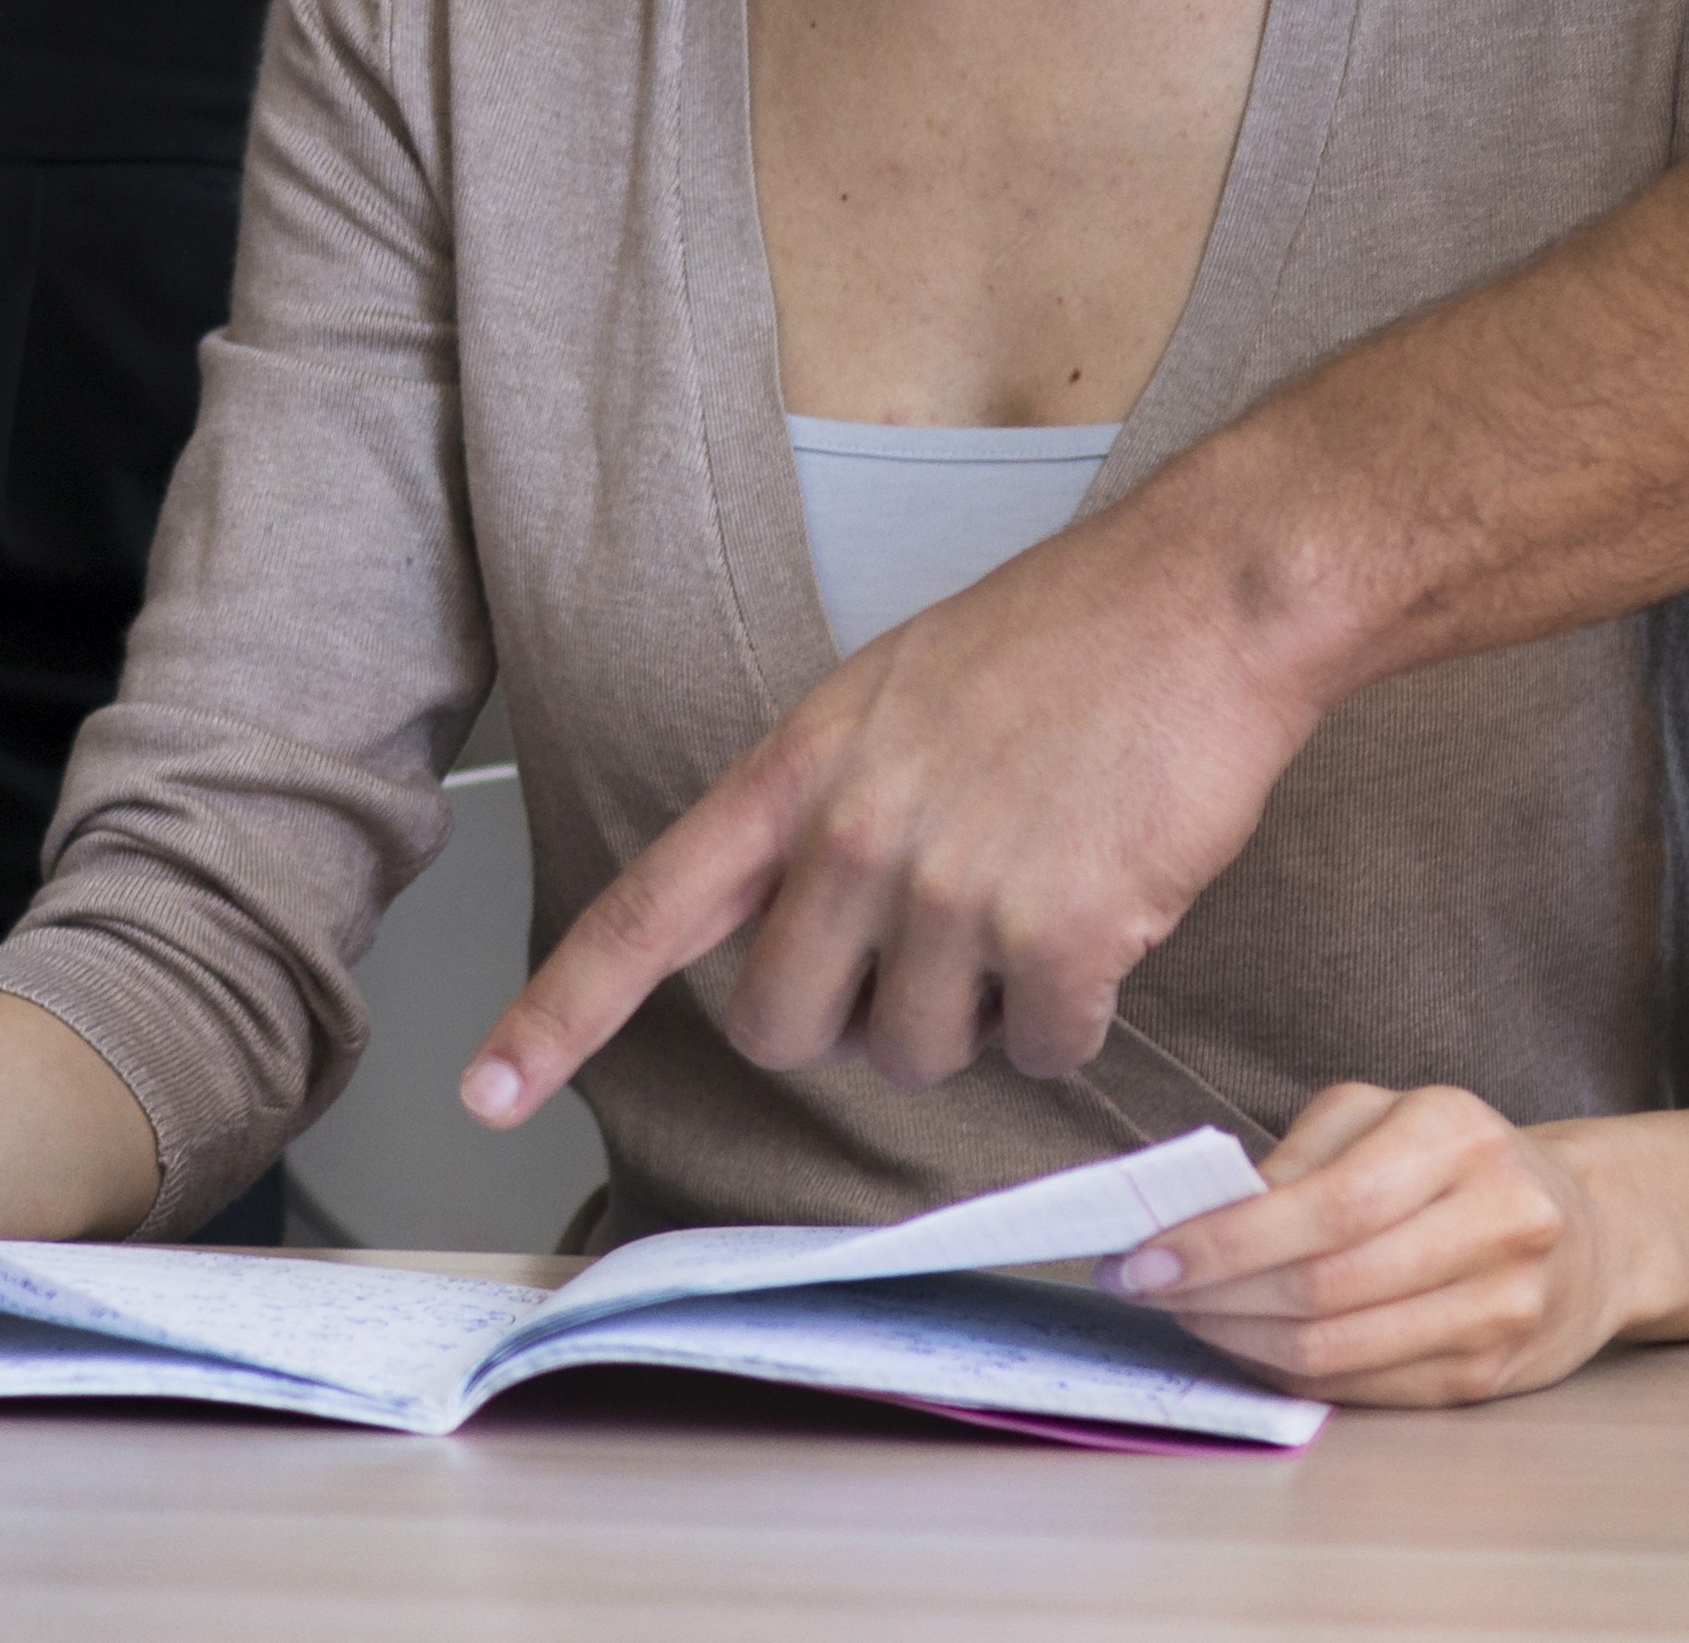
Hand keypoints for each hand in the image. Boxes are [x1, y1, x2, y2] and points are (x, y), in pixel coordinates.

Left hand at [467, 497, 1324, 1115]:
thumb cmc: (1056, 642)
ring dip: (978, 1016)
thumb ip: (815, 816)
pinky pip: (1042, 1052)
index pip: (643, 914)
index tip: (487, 1092)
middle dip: (850, 1022)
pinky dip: (1072, 1017)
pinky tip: (1102, 918)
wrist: (1202, 597)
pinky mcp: (1062, 935)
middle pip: (787, 1032)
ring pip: (920, 1056)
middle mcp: (852, 836)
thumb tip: (777, 931)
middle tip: (924, 950)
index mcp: (793, 772)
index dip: (557, 1017)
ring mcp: (952, 889)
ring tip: (1032, 896)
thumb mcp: (883, 701)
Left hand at [1113, 1079, 1634, 1404]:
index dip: (1224, 1240)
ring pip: (1341, 1350)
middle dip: (1214, 1295)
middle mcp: (1496, 1221)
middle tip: (1144, 1288)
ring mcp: (1503, 1309)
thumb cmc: (1455, 1160)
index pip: (1325, 1206)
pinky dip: (1289, 1374)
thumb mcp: (1381, 1115)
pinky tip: (1246, 1345)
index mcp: (1457, 1135)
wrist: (1589, 1230)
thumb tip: (1201, 1214)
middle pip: (1326, 1286)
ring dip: (1240, 1341)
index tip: (1141, 1254)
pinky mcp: (1492, 1377)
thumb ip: (1297, 1154)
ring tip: (1185, 1315)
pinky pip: (1367, 1388)